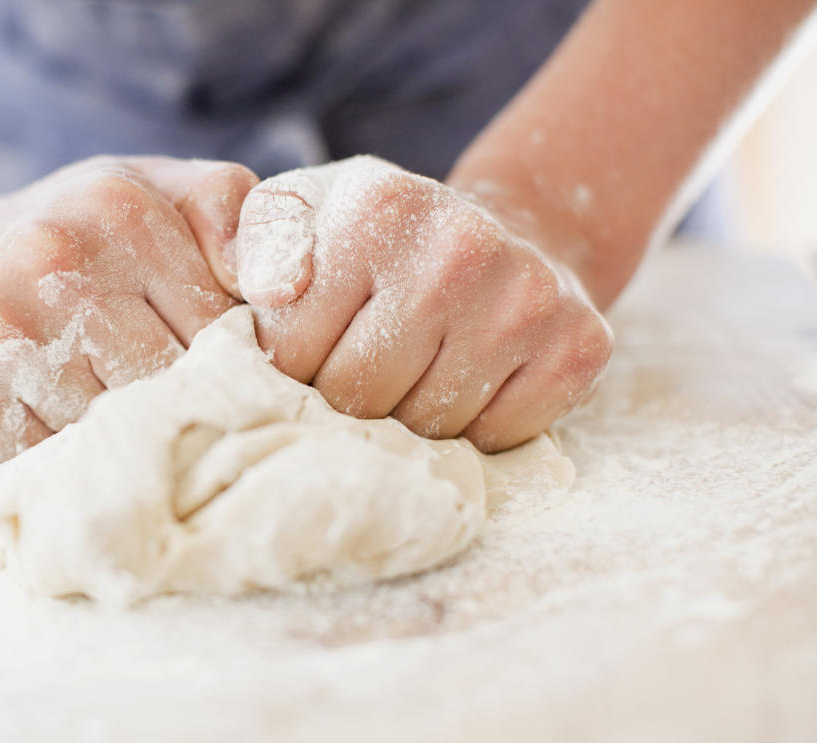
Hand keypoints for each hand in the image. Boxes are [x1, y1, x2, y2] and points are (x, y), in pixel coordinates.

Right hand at [0, 156, 256, 463]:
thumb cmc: (62, 233)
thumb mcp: (144, 189)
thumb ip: (228, 209)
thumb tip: (285, 288)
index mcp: (119, 212)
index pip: (218, 328)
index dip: (230, 366)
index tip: (221, 380)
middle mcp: (55, 264)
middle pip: (169, 383)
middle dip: (179, 405)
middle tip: (176, 411)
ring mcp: (0, 335)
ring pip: (116, 429)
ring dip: (126, 437)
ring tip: (114, 415)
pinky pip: (55, 459)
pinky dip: (69, 457)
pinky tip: (59, 424)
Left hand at [234, 156, 612, 451]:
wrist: (504, 235)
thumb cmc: (378, 241)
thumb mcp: (303, 213)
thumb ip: (258, 241)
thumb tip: (265, 288)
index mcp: (377, 209)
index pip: (293, 352)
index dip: (289, 371)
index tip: (307, 354)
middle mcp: (458, 248)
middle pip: (359, 396)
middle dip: (344, 403)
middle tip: (359, 376)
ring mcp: (527, 299)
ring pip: (425, 428)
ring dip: (406, 421)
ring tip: (412, 376)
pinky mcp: (578, 348)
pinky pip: (494, 439)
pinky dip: (473, 432)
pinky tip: (468, 385)